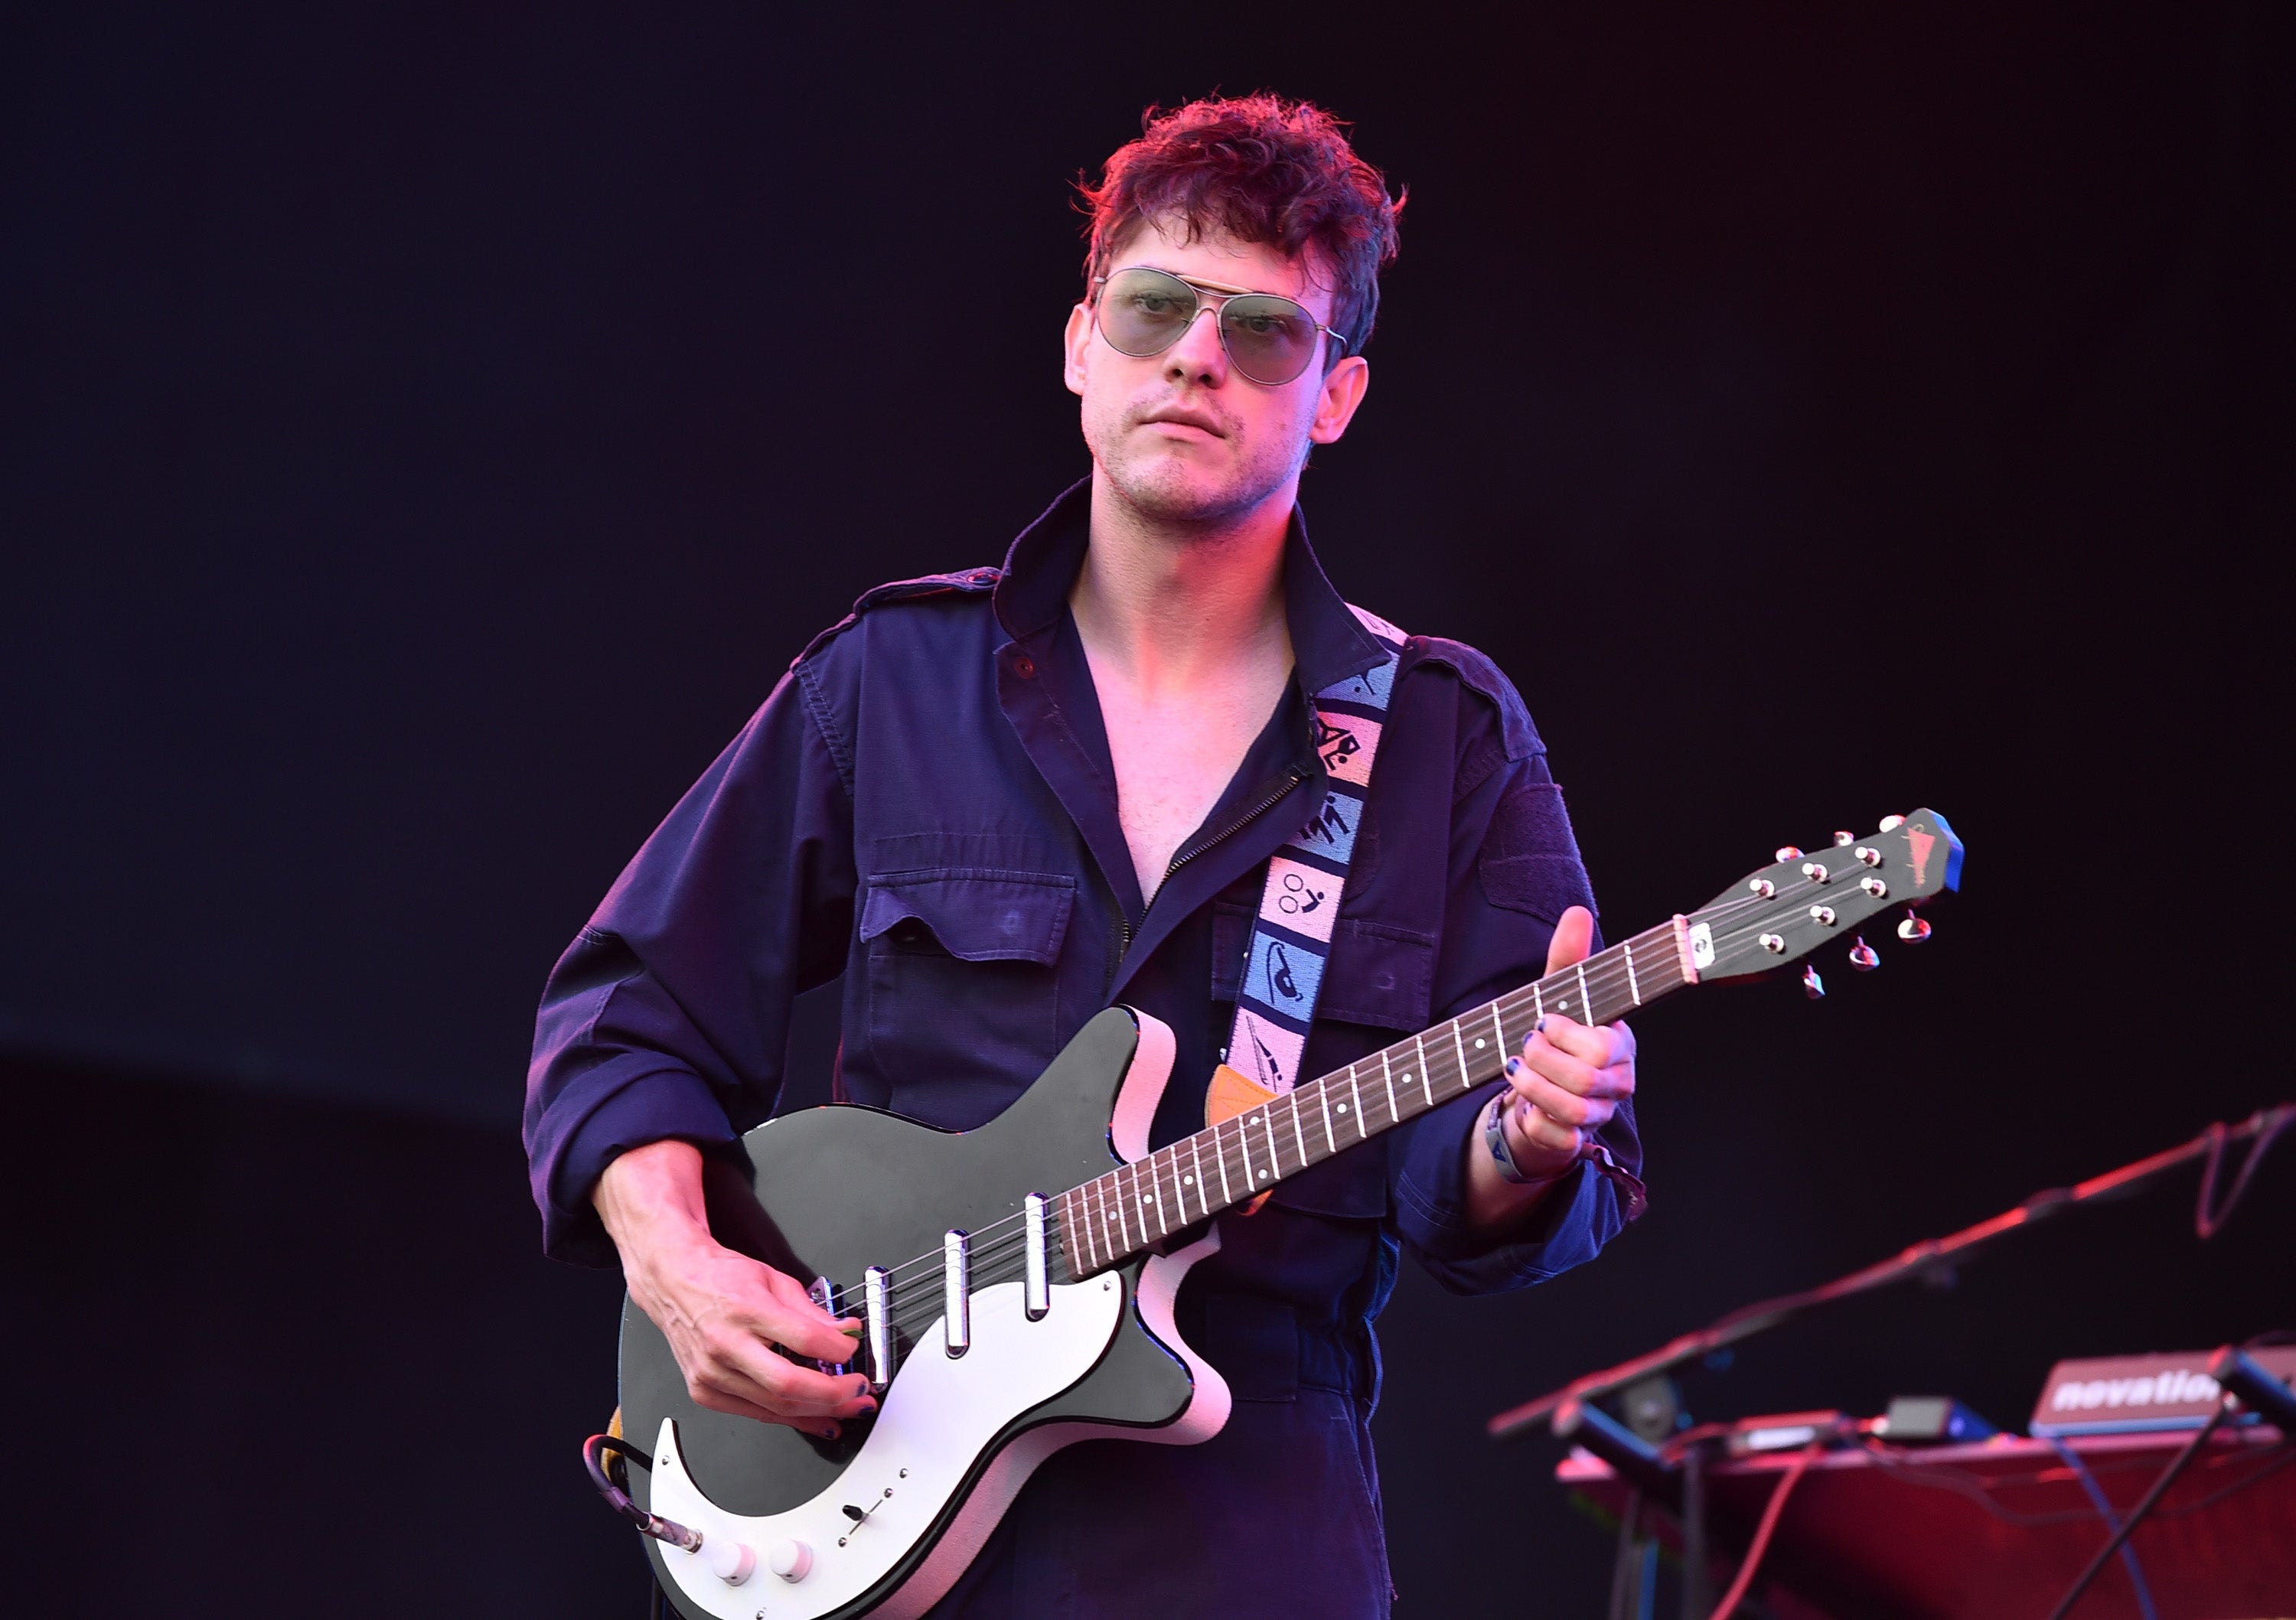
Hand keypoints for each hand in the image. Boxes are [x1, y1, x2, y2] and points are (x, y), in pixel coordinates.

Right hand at [594, 1140, 877, 1437]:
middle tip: (860, 1393)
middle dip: (833, 1396)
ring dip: (817, 1414)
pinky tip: (813, 1418)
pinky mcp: (705, 1391)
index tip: (854, 1351)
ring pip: (774, 1408)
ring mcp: (712, 1373)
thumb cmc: (720, 1278)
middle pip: (788, 1385)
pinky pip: (755, 1413)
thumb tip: (846, 1332)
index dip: (837, 1350)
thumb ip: (812, 1310)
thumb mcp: (773, 1280)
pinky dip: (788, 1418)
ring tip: (847, 1410)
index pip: (803, 1339)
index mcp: (746, 1309)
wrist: (673, 1283)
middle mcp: (726, 1345)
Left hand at [1499, 905, 1637, 1181]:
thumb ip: (1569, 959)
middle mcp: (1618, 1083)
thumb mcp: (1556, 997)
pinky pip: (1557, 1136)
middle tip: (1524, 1044)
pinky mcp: (1576, 1142)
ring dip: (1531, 1085)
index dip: (1565, 1034)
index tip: (1543, 1020)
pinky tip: (1522, 1102)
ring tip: (1514, 1068)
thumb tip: (1577, 912)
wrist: (1534, 1093)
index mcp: (1620, 1044)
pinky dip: (1531, 1117)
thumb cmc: (1555, 1040)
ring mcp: (1599, 1115)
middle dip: (1542, 1057)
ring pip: (1572, 1108)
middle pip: (1585, 1077)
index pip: (1602, 1046)